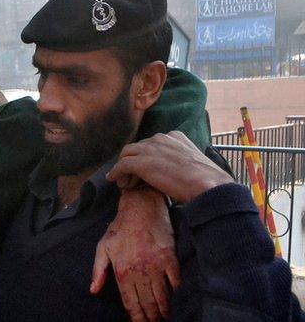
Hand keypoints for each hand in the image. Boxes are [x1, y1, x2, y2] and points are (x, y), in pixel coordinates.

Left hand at [91, 186, 179, 321]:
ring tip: (165, 318)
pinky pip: (176, 282)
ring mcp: (156, 265)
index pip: (130, 303)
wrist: (140, 208)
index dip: (136, 317)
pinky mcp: (170, 258)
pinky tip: (176, 300)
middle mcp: (139, 271)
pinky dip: (176, 293)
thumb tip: (93, 290)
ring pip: (162, 296)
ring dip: (164, 310)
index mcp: (122, 271)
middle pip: (147, 303)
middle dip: (151, 317)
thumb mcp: (103, 248)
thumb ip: (98, 271)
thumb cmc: (120, 228)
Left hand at [107, 131, 233, 202]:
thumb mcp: (192, 161)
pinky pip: (122, 165)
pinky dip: (116, 172)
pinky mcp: (141, 162)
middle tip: (132, 179)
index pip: (152, 144)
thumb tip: (174, 170)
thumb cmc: (206, 179)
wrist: (208, 185)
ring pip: (127, 155)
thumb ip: (179, 160)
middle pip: (138, 148)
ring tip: (125, 183)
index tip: (145, 171)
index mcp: (174, 136)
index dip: (146, 157)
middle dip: (133, 162)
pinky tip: (114, 180)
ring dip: (123, 169)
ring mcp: (149, 149)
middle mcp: (160, 138)